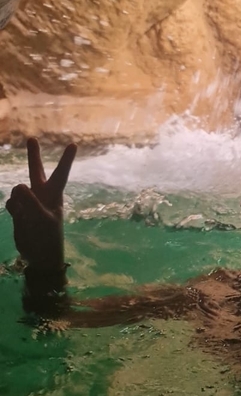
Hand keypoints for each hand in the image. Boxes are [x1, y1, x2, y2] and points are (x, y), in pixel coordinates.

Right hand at [5, 138, 76, 270]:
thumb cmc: (48, 237)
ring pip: (17, 190)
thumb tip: (18, 186)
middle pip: (36, 171)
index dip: (66, 160)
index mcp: (55, 195)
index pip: (61, 174)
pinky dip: (13, 209)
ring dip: (19, 201)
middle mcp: (42, 195)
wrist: (39, 256)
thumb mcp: (42, 220)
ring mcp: (29, 202)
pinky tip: (20, 219)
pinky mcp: (18, 211)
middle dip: (33, 155)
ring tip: (27, 217)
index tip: (73, 144)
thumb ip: (31, 202)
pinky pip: (11, 203)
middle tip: (32, 138)